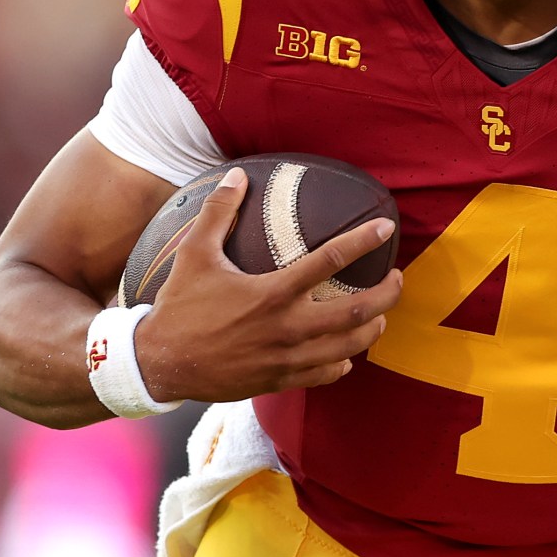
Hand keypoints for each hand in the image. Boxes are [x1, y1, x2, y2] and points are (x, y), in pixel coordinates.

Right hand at [135, 168, 403, 402]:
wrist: (160, 363)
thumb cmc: (179, 306)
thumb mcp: (194, 254)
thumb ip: (218, 212)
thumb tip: (236, 175)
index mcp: (272, 293)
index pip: (330, 260)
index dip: (362, 240)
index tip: (385, 227)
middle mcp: (287, 328)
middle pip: (357, 312)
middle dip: (387, 294)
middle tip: (397, 279)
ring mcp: (286, 359)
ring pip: (349, 347)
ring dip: (372, 328)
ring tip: (379, 315)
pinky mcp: (279, 381)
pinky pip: (325, 374)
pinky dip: (342, 363)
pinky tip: (346, 354)